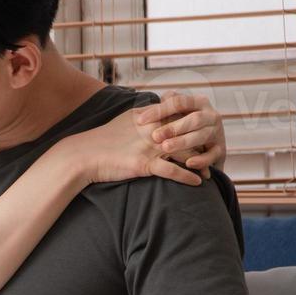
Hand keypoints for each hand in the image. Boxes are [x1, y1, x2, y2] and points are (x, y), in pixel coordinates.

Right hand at [62, 104, 204, 188]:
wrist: (83, 155)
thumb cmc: (102, 140)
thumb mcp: (125, 120)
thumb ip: (143, 115)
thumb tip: (155, 111)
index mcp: (149, 117)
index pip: (180, 118)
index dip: (194, 126)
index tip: (204, 135)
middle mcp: (153, 129)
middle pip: (187, 135)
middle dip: (202, 145)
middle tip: (212, 154)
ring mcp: (149, 147)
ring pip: (185, 153)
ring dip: (199, 163)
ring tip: (208, 172)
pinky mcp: (144, 164)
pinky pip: (173, 171)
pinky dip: (187, 177)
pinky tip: (197, 183)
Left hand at [134, 91, 227, 176]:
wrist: (205, 145)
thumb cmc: (181, 125)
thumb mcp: (173, 115)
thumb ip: (161, 109)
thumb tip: (142, 109)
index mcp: (198, 102)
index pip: (179, 102)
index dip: (160, 110)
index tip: (140, 120)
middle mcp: (210, 115)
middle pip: (194, 118)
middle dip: (173, 127)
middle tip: (155, 136)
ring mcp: (217, 132)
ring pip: (202, 135)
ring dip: (183, 142)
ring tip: (166, 148)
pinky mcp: (220, 150)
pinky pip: (212, 155)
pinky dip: (202, 160)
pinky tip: (188, 163)